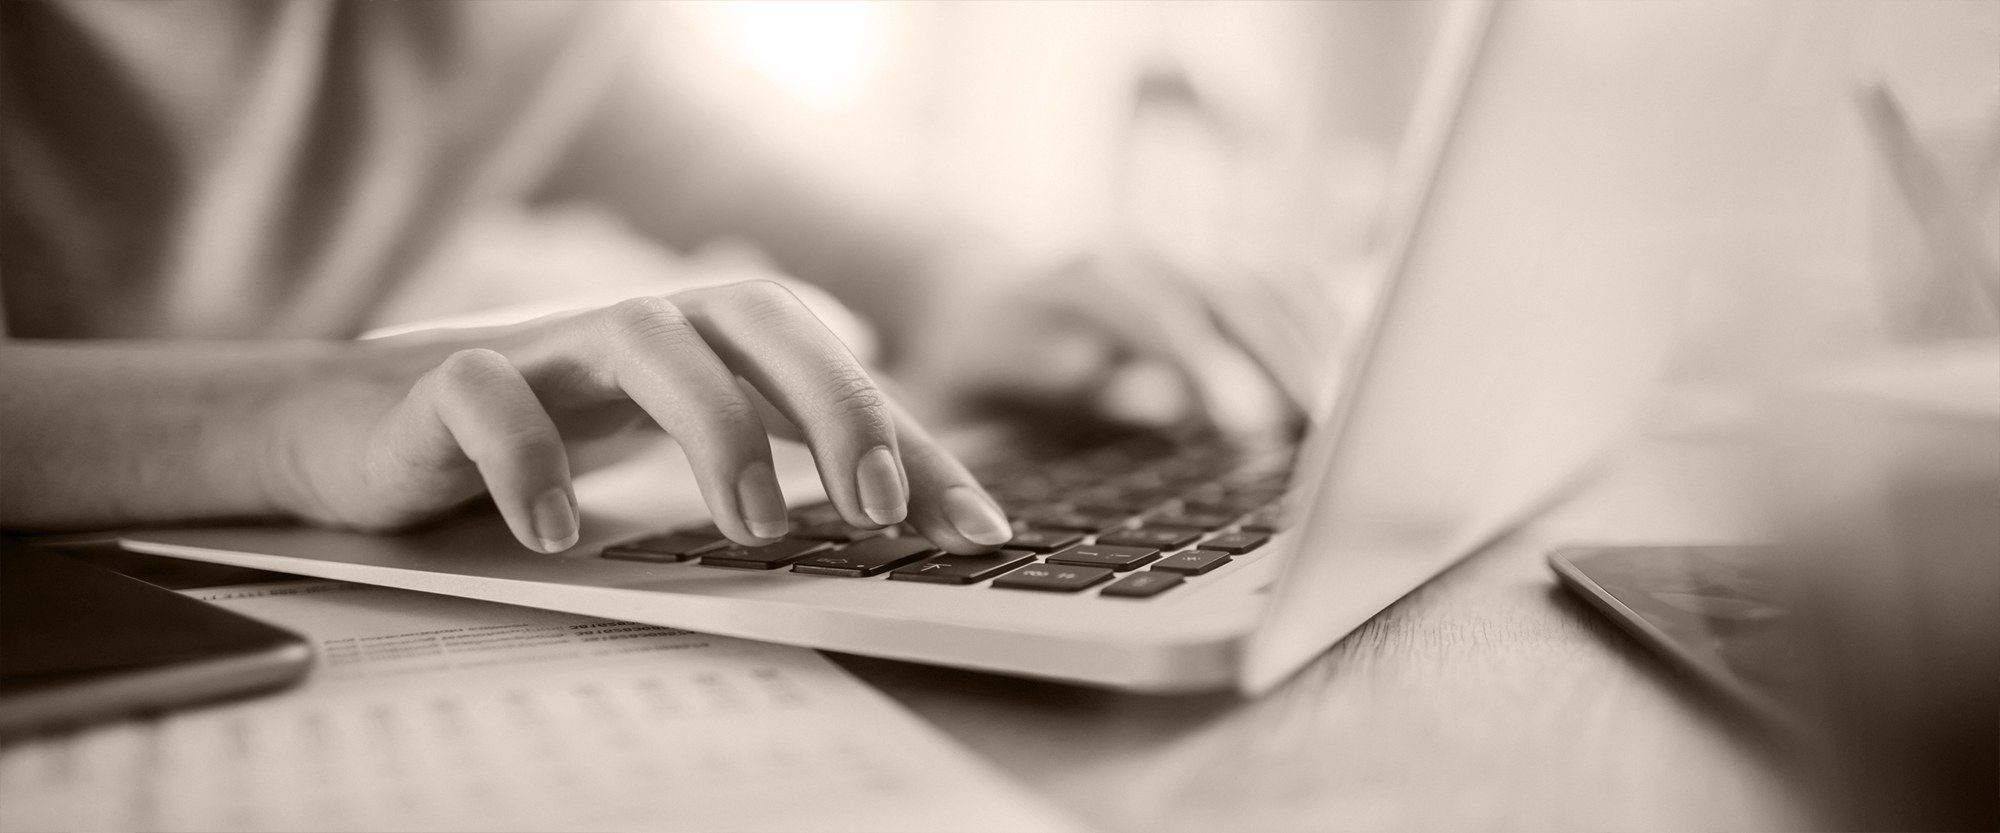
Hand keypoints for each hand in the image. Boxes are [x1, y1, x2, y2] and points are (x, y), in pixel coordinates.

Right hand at [263, 280, 1013, 553]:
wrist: (362, 427)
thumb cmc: (547, 433)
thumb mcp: (676, 441)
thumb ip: (785, 454)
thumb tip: (918, 490)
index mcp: (706, 339)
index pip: (833, 368)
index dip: (913, 442)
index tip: (976, 530)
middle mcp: (641, 324)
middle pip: (757, 319)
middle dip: (832, 406)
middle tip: (875, 509)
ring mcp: (546, 346)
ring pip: (645, 341)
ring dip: (713, 427)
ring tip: (755, 525)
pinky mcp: (448, 385)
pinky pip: (490, 398)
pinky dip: (529, 458)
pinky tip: (559, 531)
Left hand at [899, 249, 1328, 442]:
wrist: (962, 294)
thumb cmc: (968, 365)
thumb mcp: (980, 389)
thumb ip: (1055, 386)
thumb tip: (1143, 395)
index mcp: (1072, 282)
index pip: (1154, 313)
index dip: (1207, 366)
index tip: (1246, 425)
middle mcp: (1131, 255)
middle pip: (1228, 292)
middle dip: (1281, 359)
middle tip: (1324, 428)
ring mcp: (1172, 257)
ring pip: (1263, 283)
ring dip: (1312, 343)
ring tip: (1349, 413)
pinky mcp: (1202, 272)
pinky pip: (1278, 283)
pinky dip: (1320, 321)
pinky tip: (1349, 372)